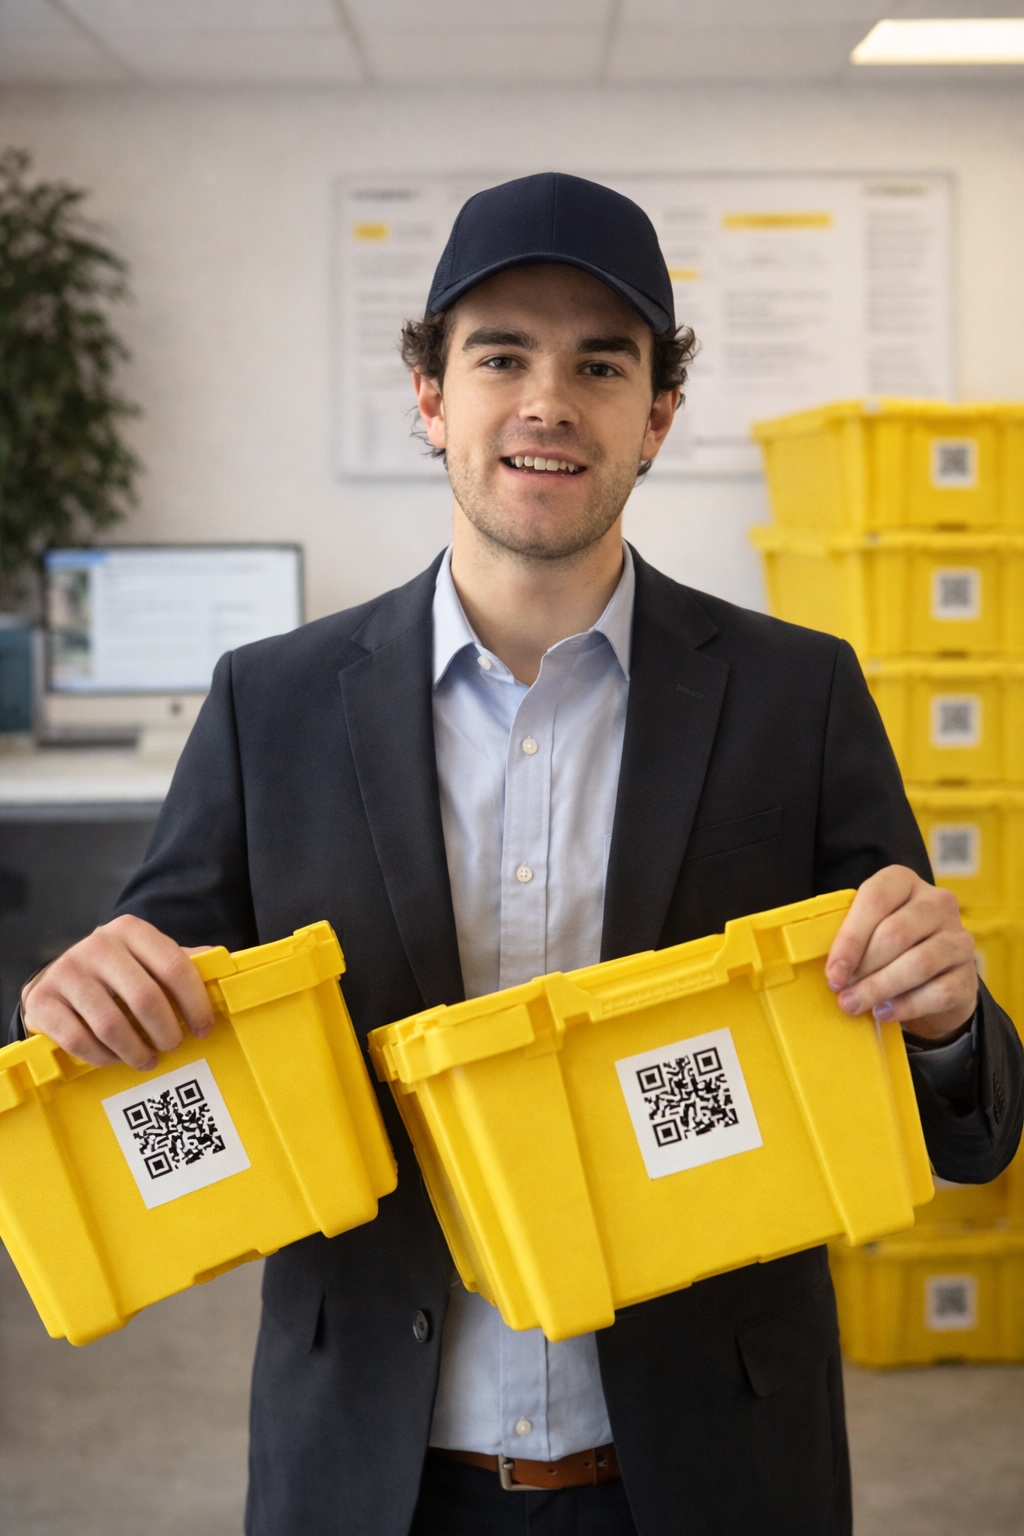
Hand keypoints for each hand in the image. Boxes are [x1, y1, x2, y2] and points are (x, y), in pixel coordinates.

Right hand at [21, 915, 214, 1070]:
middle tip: (173, 1046)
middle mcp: (98, 945)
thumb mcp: (147, 959)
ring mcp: (66, 972)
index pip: (175, 966)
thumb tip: (224, 968)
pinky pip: (79, 1040)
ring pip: (112, 1025)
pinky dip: (103, 1057)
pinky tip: (115, 1058)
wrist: (56, 978)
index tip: (204, 1028)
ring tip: (148, 1060)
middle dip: (167, 1032)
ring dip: (136, 1051)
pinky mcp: (42, 1001)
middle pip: (145, 998)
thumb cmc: (116, 973)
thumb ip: (181, 963)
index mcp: (131, 930)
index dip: (195, 1003)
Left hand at [825, 865, 977, 1040]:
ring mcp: (958, 938)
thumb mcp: (870, 929)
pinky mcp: (968, 975)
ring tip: (854, 1004)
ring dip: (879, 988)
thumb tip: (820, 961)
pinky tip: (884, 1012)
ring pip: (918, 963)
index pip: (876, 898)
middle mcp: (937, 903)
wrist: (936, 976)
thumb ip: (848, 934)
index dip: (851, 938)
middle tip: (840, 991)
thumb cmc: (890, 947)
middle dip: (862, 967)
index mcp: (904, 882)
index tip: (833, 970)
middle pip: (896, 933)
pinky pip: (937, 992)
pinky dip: (905, 1005)